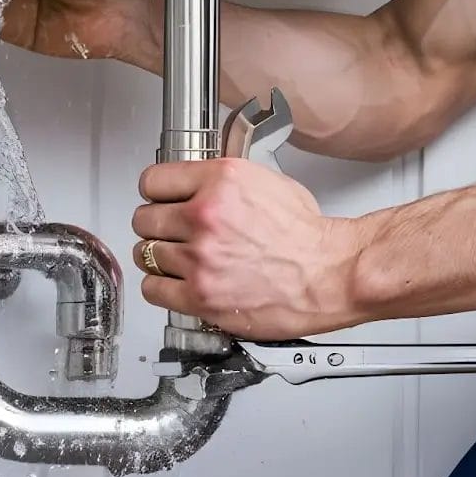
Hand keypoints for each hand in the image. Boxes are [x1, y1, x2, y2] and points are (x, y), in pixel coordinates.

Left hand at [130, 159, 365, 339]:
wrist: (331, 274)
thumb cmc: (309, 237)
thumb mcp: (269, 184)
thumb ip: (224, 183)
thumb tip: (199, 186)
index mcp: (221, 181)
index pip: (153, 181)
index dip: (157, 193)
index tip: (160, 201)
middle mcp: (206, 216)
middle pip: (144, 219)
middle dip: (157, 226)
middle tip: (172, 232)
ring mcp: (200, 258)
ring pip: (145, 254)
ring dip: (160, 257)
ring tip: (179, 259)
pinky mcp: (200, 295)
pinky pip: (153, 289)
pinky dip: (161, 286)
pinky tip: (177, 282)